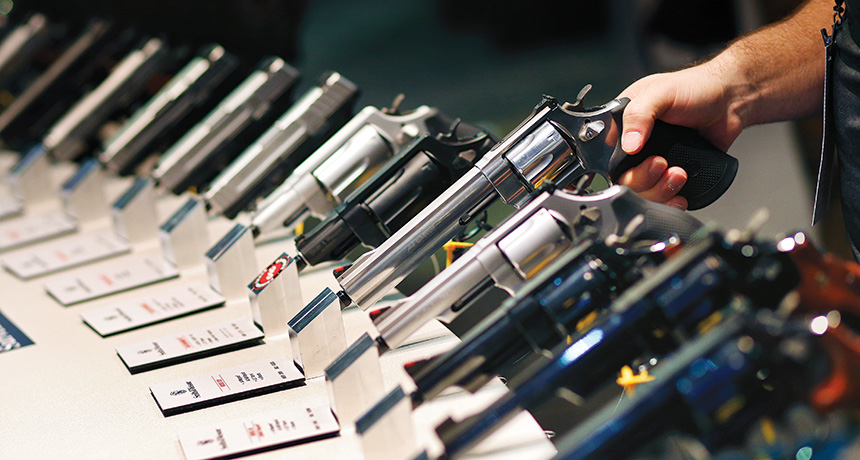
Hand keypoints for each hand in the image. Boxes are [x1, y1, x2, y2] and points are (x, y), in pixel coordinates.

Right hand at [616, 62, 745, 209]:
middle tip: (664, 164)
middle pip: (626, 180)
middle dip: (646, 179)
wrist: (730, 101)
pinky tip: (680, 193)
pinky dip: (670, 200)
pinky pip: (664, 196)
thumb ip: (639, 115)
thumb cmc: (696, 88)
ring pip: (644, 192)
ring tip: (679, 174)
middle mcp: (637, 146)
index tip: (650, 158)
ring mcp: (655, 161)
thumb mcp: (660, 93)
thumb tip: (628, 145)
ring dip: (661, 190)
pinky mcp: (673, 173)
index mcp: (625, 125)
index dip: (624, 166)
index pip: (610, 156)